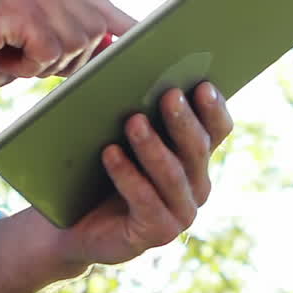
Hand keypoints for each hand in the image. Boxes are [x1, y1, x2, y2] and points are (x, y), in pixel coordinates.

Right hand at [0, 0, 134, 91]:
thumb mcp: (24, 52)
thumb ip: (61, 47)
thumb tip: (103, 56)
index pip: (97, 3)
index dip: (122, 24)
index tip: (150, 38)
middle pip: (93, 27)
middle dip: (70, 58)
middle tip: (25, 59)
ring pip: (76, 41)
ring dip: (44, 63)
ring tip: (7, 52)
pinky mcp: (21, 5)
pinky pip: (50, 50)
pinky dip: (27, 64)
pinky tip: (0, 51)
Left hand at [47, 81, 232, 269]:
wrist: (74, 224)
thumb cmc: (99, 168)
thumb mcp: (119, 132)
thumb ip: (132, 101)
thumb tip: (125, 58)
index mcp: (196, 157)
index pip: (218, 129)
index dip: (214, 108)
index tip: (203, 84)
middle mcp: (196, 186)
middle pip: (197, 149)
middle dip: (183, 121)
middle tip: (169, 94)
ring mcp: (181, 213)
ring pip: (172, 175)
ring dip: (153, 147)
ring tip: (133, 121)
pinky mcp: (156, 233)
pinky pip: (145, 201)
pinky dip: (127, 175)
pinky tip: (110, 153)